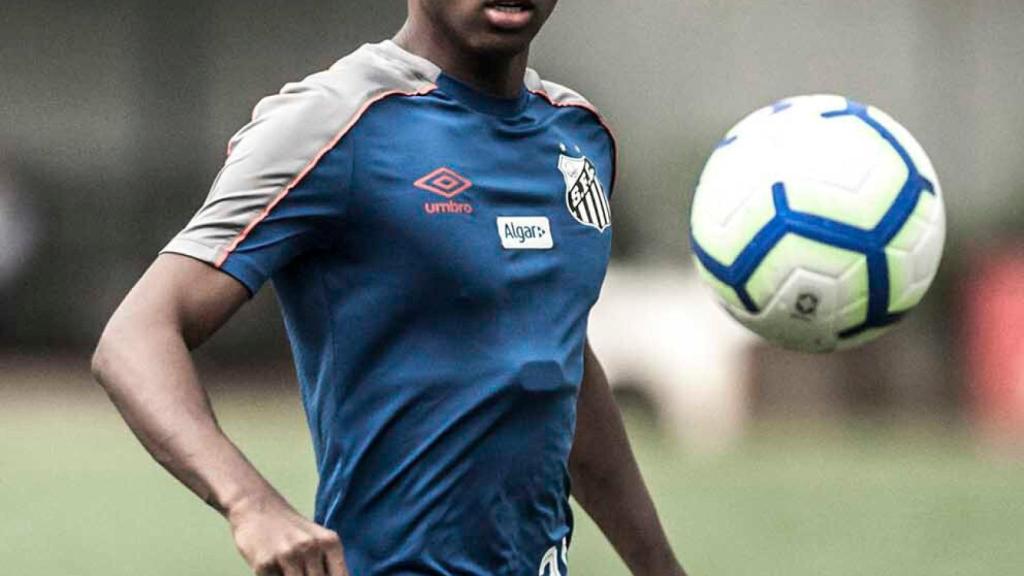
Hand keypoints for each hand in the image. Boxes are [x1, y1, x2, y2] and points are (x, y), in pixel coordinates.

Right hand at [228, 496, 347, 575]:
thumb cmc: (291, 529)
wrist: (257, 508)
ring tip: (287, 568)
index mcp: (330, 542)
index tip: (318, 574)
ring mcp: (288, 555)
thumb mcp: (317, 540)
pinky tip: (273, 569)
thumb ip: (329, 564)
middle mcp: (311, 547)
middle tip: (301, 570)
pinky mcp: (264, 564)